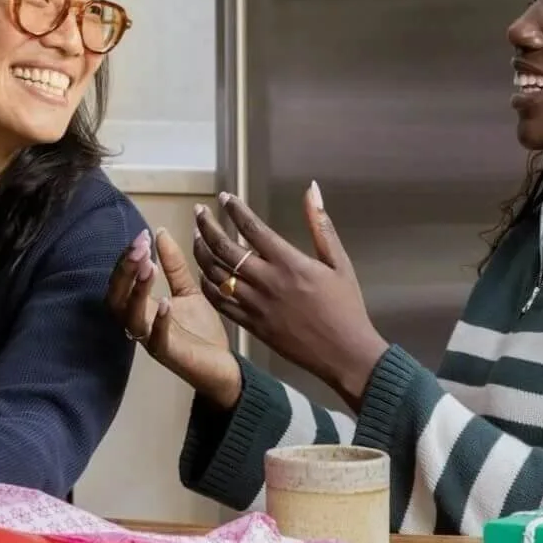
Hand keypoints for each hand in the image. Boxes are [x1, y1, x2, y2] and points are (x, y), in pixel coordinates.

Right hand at [105, 226, 242, 408]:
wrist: (223, 366)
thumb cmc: (201, 331)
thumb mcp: (188, 291)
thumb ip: (174, 265)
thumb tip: (160, 232)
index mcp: (142, 307)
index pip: (122, 281)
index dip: (127, 259)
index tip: (142, 236)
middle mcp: (140, 323)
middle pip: (117, 298)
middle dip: (126, 271)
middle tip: (139, 248)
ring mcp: (151, 340)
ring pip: (131, 317)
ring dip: (138, 291)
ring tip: (150, 268)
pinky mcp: (169, 355)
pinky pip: (156, 340)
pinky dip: (159, 321)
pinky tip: (166, 302)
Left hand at [194, 183, 389, 408]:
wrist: (344, 353)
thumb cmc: (346, 306)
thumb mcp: (339, 262)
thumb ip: (320, 225)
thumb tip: (312, 189)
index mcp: (289, 263)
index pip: (253, 228)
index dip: (235, 209)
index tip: (224, 197)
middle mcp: (268, 282)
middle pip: (225, 248)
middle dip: (207, 226)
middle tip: (200, 211)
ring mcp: (256, 305)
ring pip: (216, 274)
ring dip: (202, 252)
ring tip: (197, 236)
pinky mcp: (251, 325)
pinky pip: (220, 302)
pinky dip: (208, 284)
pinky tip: (205, 272)